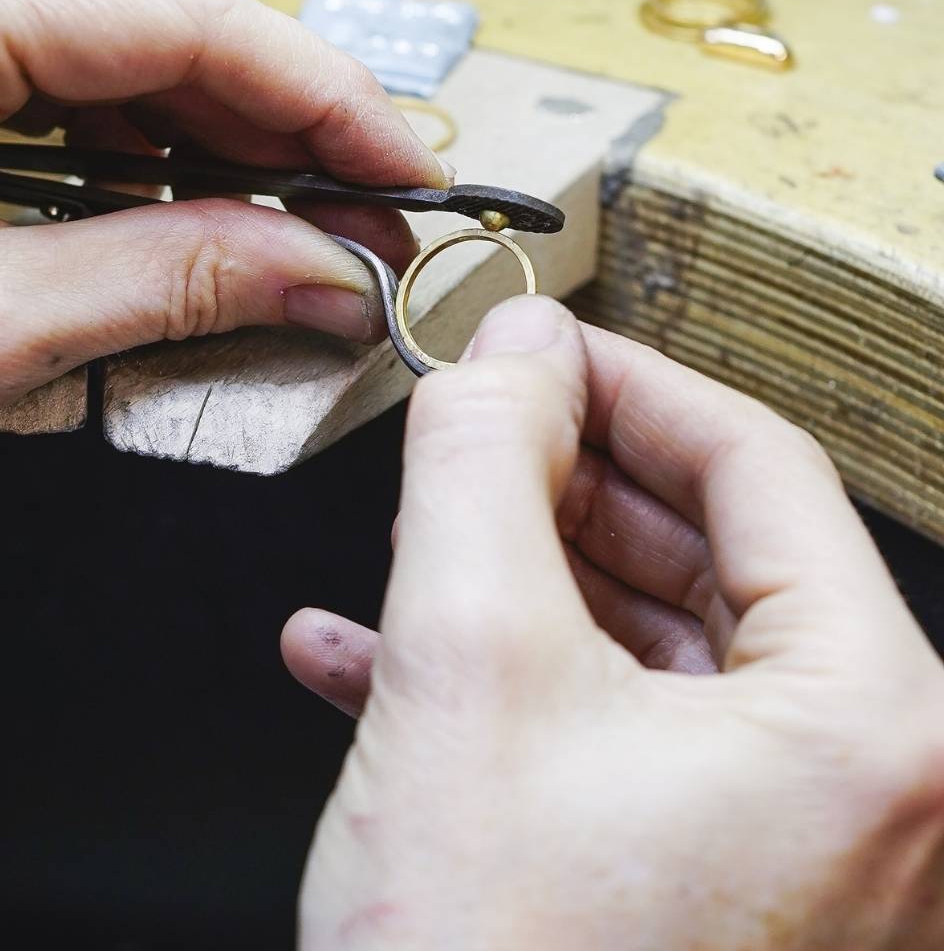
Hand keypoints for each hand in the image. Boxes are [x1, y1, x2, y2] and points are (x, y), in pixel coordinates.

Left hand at [0, 0, 443, 526]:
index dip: (318, 94)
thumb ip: (171, 284)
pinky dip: (139, 169)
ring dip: (216, 156)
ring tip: (300, 238)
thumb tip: (321, 269)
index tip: (399, 165)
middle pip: (151, 34)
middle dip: (279, 135)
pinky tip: (197, 225)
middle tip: (366, 223)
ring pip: (111, 69)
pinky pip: (51, 101)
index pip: (172, 15)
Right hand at [283, 297, 943, 948]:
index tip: (535, 349)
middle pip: (699, 555)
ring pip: (641, 648)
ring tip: (405, 553)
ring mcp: (791, 856)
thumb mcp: (466, 663)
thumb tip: (509, 348)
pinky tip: (371, 665)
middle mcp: (863, 796)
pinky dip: (500, 688)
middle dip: (553, 486)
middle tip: (465, 438)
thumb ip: (485, 462)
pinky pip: (606, 739)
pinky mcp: (703, 893)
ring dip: (509, 587)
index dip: (623, 382)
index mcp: (870, 728)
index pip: (754, 465)